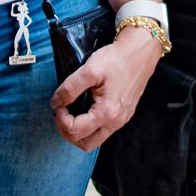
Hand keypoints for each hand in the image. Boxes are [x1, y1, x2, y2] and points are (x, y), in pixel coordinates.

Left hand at [50, 27, 162, 150]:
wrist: (140, 51)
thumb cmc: (118, 58)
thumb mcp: (89, 70)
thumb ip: (69, 88)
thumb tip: (55, 102)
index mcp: (107, 112)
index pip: (75, 131)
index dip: (61, 119)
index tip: (58, 104)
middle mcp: (116, 121)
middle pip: (85, 144)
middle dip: (67, 132)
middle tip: (61, 115)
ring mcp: (121, 119)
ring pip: (94, 139)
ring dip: (78, 131)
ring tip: (70, 113)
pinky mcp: (123, 114)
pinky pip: (103, 130)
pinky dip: (89, 125)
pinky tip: (84, 109)